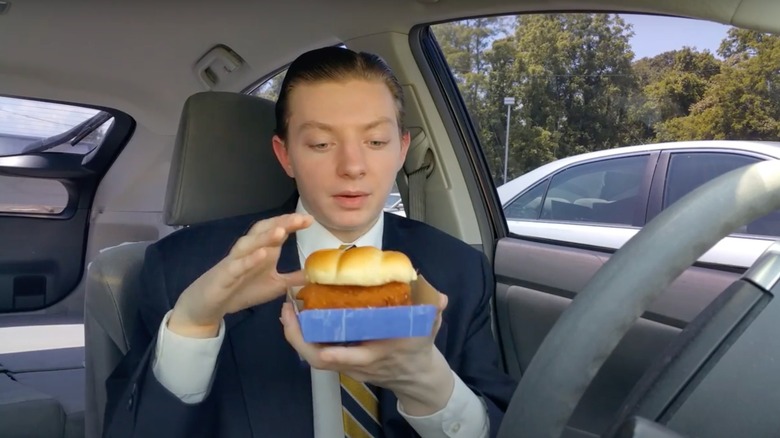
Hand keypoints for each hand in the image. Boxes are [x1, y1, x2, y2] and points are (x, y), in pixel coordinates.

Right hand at [169, 213, 312, 337]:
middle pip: (264, 231)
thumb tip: (315, 273)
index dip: (292, 224)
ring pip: (249, 244)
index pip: (278, 231)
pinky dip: (249, 259)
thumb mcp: (275, 285)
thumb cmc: (242, 289)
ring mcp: (236, 261)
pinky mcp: (225, 275)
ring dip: (265, 237)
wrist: (210, 305)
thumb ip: (293, 278)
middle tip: (300, 218)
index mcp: (263, 251)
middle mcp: (249, 251)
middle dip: (281, 223)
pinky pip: (237, 265)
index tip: (310, 220)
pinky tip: (261, 254)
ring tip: (281, 230)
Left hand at [281, 293, 454, 415]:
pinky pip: (318, 352)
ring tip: (286, 311)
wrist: (416, 376)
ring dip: (297, 336)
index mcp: (377, 354)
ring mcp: (348, 364)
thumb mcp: (429, 327)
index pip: (351, 358)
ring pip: (314, 357)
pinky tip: (299, 316)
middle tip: (287, 313)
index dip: (335, 352)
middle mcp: (357, 363)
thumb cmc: (418, 348)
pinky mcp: (343, 361)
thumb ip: (432, 310)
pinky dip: (305, 337)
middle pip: (320, 359)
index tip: (318, 337)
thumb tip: (438, 297)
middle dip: (299, 339)